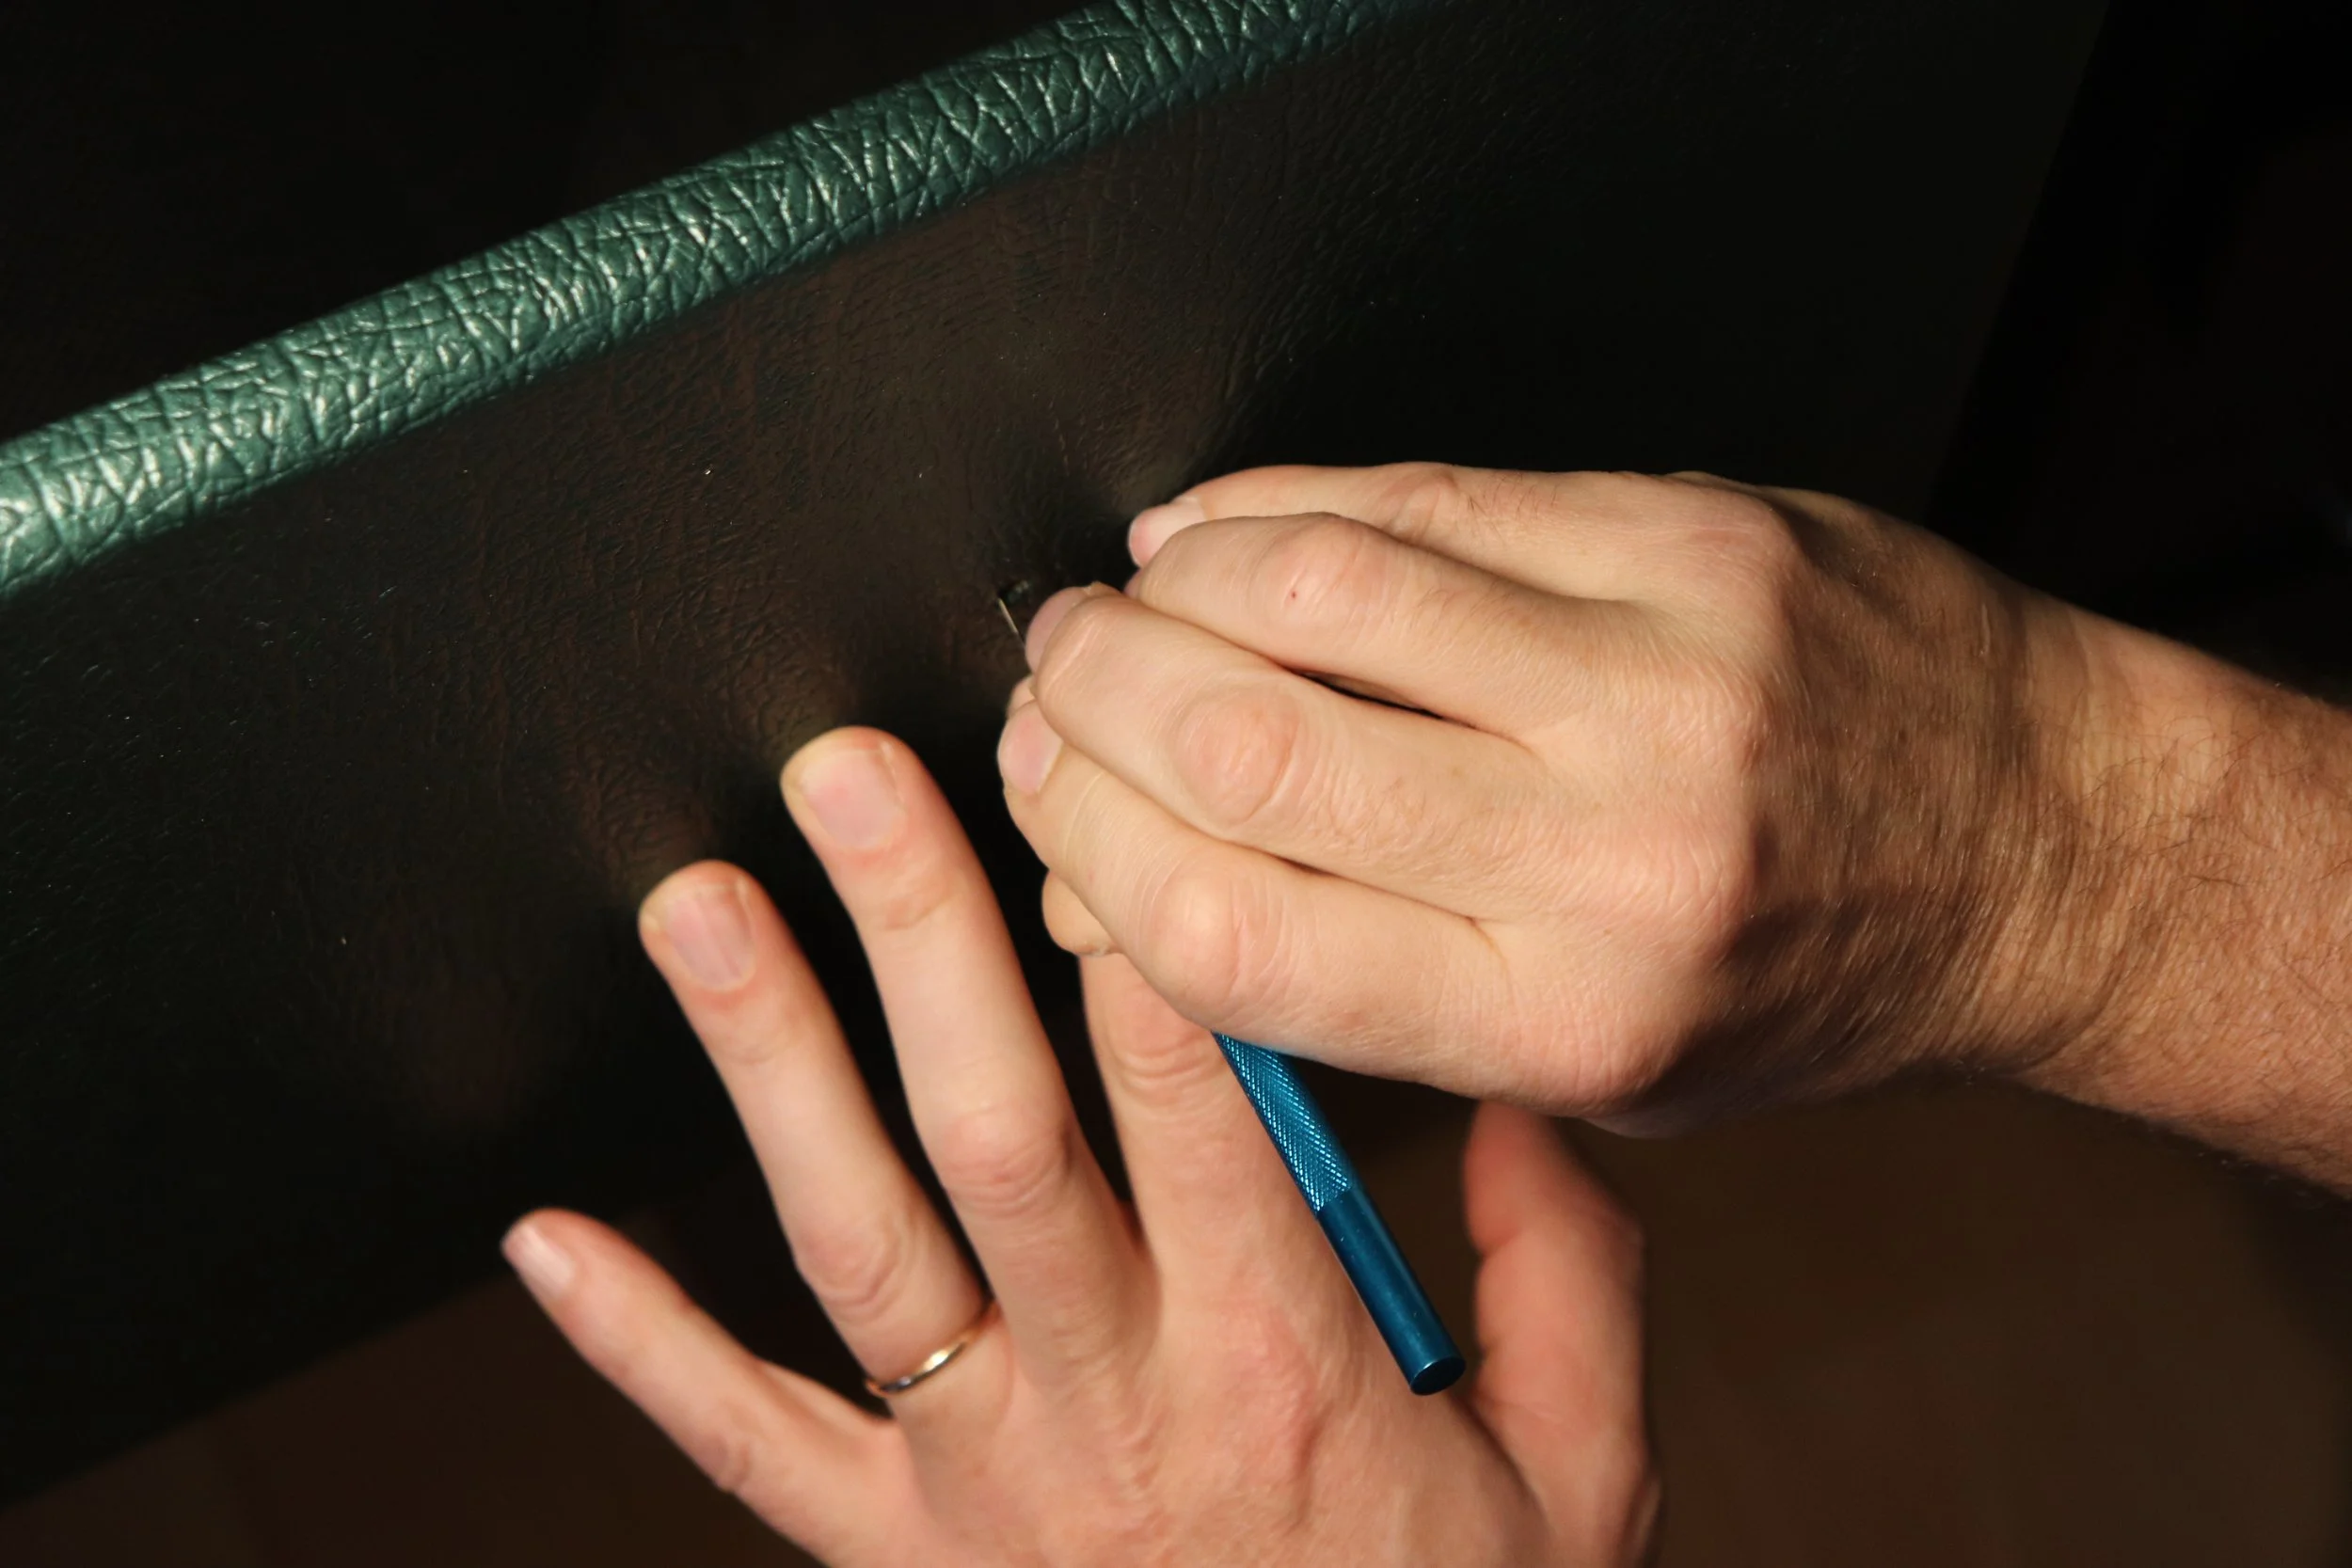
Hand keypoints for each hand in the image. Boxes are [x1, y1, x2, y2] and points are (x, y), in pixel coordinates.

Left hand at [503, 729, 1656, 1564]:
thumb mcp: (1577, 1486)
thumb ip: (1566, 1281)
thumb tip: (1516, 1108)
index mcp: (1276, 1367)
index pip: (1199, 1111)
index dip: (1138, 940)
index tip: (1095, 796)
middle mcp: (1108, 1404)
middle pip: (997, 1137)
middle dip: (918, 938)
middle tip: (849, 781)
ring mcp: (977, 1482)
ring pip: (855, 1244)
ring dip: (769, 1065)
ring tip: (701, 912)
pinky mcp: (891, 1552)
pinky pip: (742, 1442)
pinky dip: (636, 1343)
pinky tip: (545, 1242)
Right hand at [997, 464, 2130, 1126]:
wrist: (2033, 844)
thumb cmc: (1796, 974)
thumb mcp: (1580, 1067)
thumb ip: (1353, 989)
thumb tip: (1107, 899)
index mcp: (1564, 1019)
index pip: (1232, 937)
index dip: (1087, 854)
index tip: (1041, 806)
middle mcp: (1607, 852)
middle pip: (1246, 749)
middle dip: (1091, 700)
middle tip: (1050, 679)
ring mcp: (1653, 675)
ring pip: (1317, 596)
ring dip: (1167, 585)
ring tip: (1122, 598)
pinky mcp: (1683, 540)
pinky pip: (1424, 497)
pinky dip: (1279, 506)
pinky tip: (1220, 527)